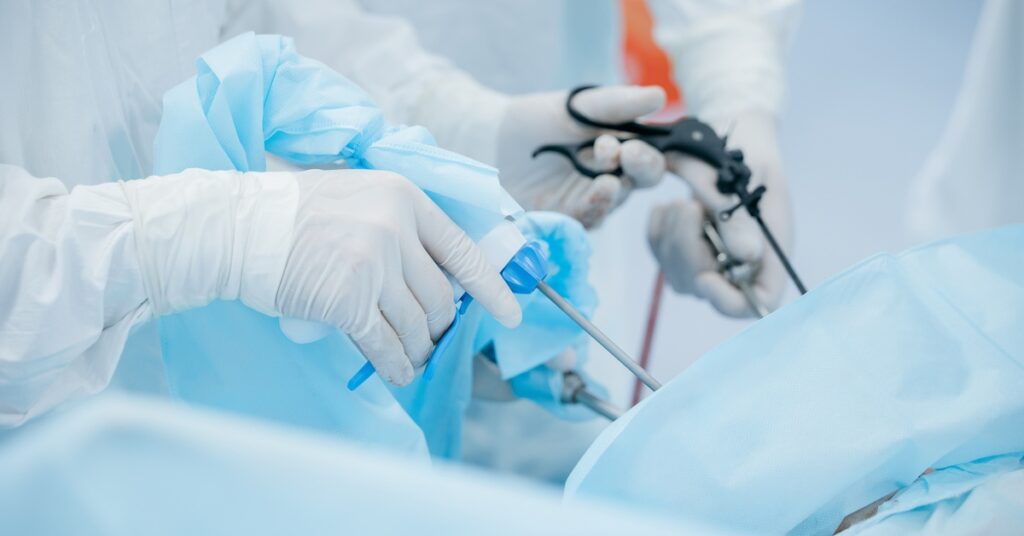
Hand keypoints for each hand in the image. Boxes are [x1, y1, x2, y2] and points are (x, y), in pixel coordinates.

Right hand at [125, 168, 519, 386]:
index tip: (511, 314)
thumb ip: (402, 227)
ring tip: (411, 359)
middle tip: (430, 339)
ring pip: (417, 325)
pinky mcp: (347, 300)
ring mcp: (372, 264)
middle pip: (440, 297)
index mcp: (404, 198)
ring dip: (418, 351)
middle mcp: (395, 228)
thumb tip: (443, 277)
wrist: (237, 227)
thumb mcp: (359, 196)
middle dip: (440, 327)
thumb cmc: (294, 214)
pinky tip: (396, 372)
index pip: (463, 250)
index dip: (492, 288)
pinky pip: (385, 345)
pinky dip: (396, 365)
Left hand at [495, 86, 667, 227]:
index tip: (630, 146)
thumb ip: (618, 104)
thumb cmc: (542, 119)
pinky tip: (585, 200)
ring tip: (606, 181)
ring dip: (611, 194)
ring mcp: (590, 201)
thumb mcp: (581, 106)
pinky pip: (583, 221)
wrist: (495, 140)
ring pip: (612, 204)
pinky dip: (587, 211)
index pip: (650, 161)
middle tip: (624, 155)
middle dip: (636, 170)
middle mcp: (613, 179)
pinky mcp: (565, 219)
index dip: (647, 157)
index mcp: (623, 151)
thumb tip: (659, 96)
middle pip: (638, 183)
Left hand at [647, 112, 792, 316]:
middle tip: (691, 208)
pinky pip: (658, 253)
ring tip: (686, 202)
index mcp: (768, 253)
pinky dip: (658, 229)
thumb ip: (743, 219)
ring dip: (673, 236)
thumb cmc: (747, 154)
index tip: (705, 276)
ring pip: (676, 275)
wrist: (727, 135)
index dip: (729, 300)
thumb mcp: (747, 179)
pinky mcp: (681, 247)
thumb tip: (746, 257)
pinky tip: (668, 206)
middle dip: (689, 250)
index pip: (754, 303)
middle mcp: (739, 264)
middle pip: (706, 288)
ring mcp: (709, 259)